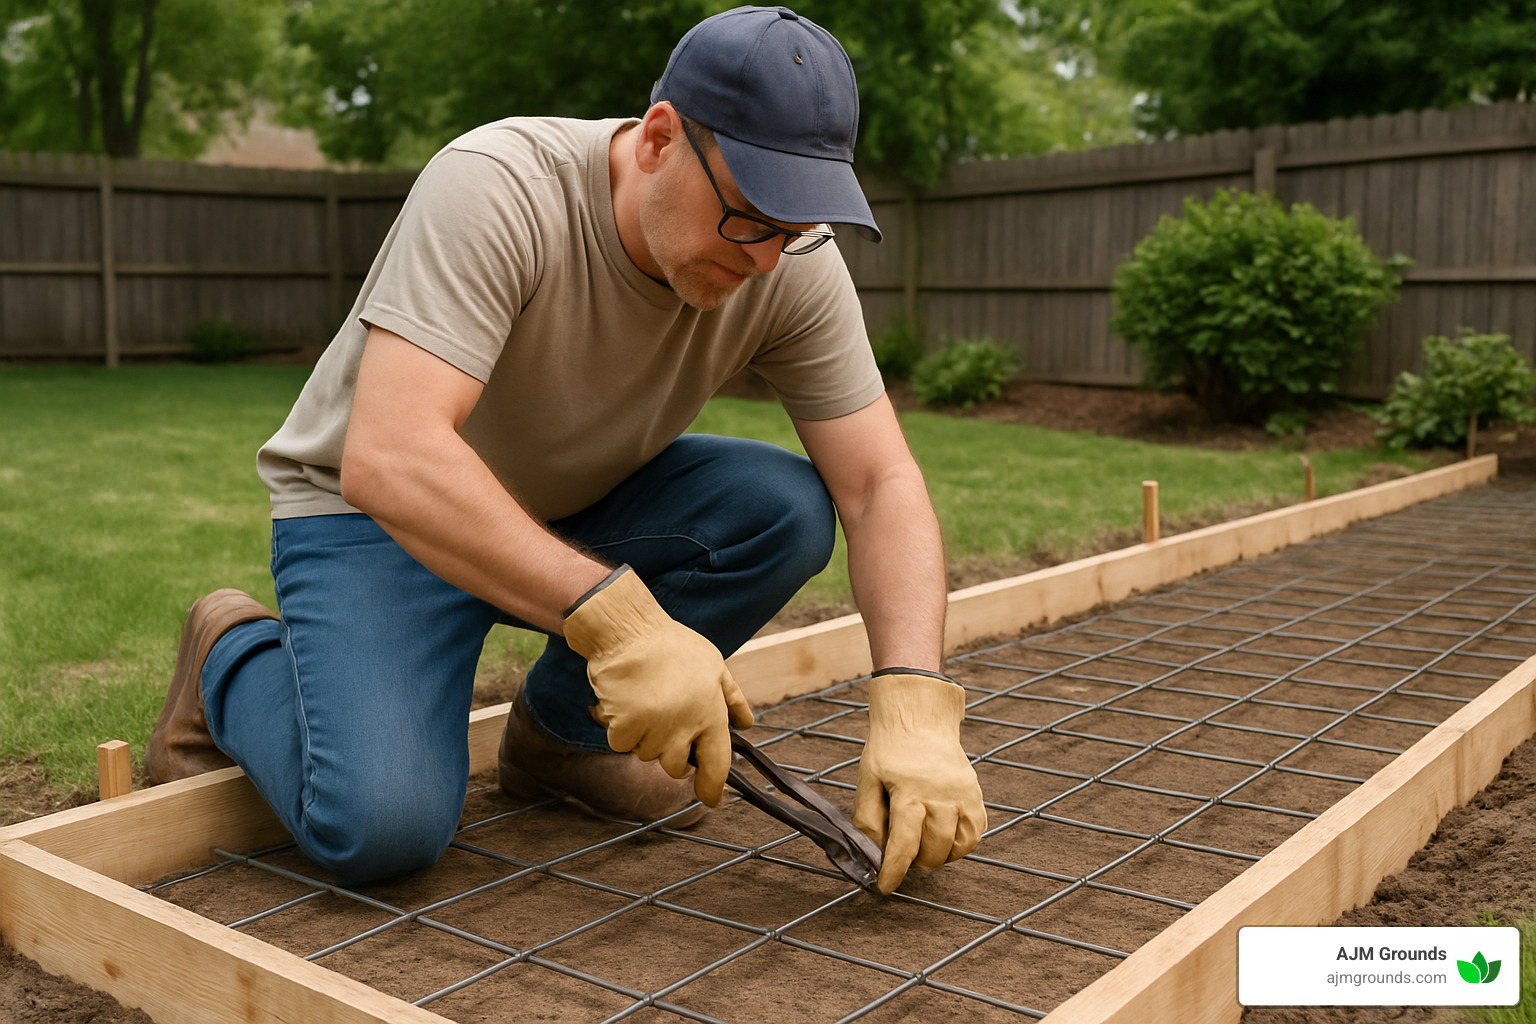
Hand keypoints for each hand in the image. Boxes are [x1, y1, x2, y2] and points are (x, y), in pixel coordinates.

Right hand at [562, 565, 753, 805]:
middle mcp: (684, 726)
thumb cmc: (672, 646)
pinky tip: (623, 702)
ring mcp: (654, 729)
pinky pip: (622, 744)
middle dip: (671, 751)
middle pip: (676, 767)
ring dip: (644, 737)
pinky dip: (620, 728)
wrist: (628, 631)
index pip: (717, 763)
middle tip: (664, 720)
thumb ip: (733, 697)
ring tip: (644, 701)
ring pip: (647, 754)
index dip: (713, 786)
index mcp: (711, 713)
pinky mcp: (624, 727)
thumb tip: (746, 724)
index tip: (711, 798)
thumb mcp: (714, 664)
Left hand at [854, 670, 985, 893]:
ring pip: (956, 848)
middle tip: (903, 853)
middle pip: (932, 851)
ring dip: (937, 857)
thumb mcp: (867, 779)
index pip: (903, 845)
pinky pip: (974, 835)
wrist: (919, 719)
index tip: (885, 888)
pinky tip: (944, 838)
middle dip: (915, 862)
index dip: (893, 872)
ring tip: (923, 846)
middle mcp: (939, 796)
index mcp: (908, 793)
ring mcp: (961, 796)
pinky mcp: (974, 795)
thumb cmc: (889, 750)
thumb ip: (867, 819)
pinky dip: (960, 845)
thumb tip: (872, 854)